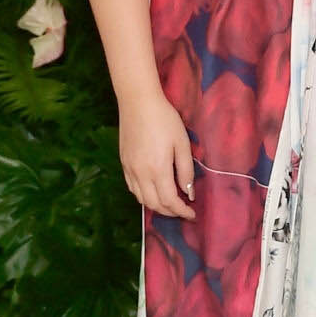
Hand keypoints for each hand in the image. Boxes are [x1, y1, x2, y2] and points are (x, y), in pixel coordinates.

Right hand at [118, 89, 195, 218]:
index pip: (170, 201)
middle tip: (183, 211)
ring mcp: (129, 169)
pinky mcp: (123, 163)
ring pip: (141, 199)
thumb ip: (185, 170)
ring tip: (170, 204)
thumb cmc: (165, 119)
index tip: (192, 214)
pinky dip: (143, 196)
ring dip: (156, 206)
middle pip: (154, 204)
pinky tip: (153, 192)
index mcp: (158, 170)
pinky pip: (132, 188)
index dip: (182, 211)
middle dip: (170, 212)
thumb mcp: (182, 143)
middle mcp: (140, 174)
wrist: (138, 102)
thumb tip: (189, 193)